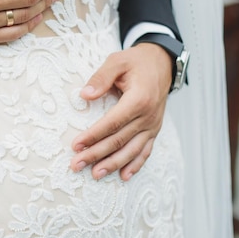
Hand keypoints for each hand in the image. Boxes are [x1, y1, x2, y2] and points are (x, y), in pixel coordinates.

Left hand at [70, 42, 172, 180]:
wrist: (161, 63)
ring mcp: (153, 125)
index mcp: (139, 99)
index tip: (76, 145)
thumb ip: (101, 77)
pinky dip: (135, 165)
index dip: (93, 135)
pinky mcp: (154, 129)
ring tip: (95, 174)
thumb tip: (84, 95)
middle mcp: (148, 115)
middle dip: (96, 154)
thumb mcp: (117, 61)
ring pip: (132, 150)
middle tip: (76, 164)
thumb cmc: (137, 62)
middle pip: (119, 140)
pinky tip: (123, 176)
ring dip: (113, 164)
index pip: (112, 122)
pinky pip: (145, 150)